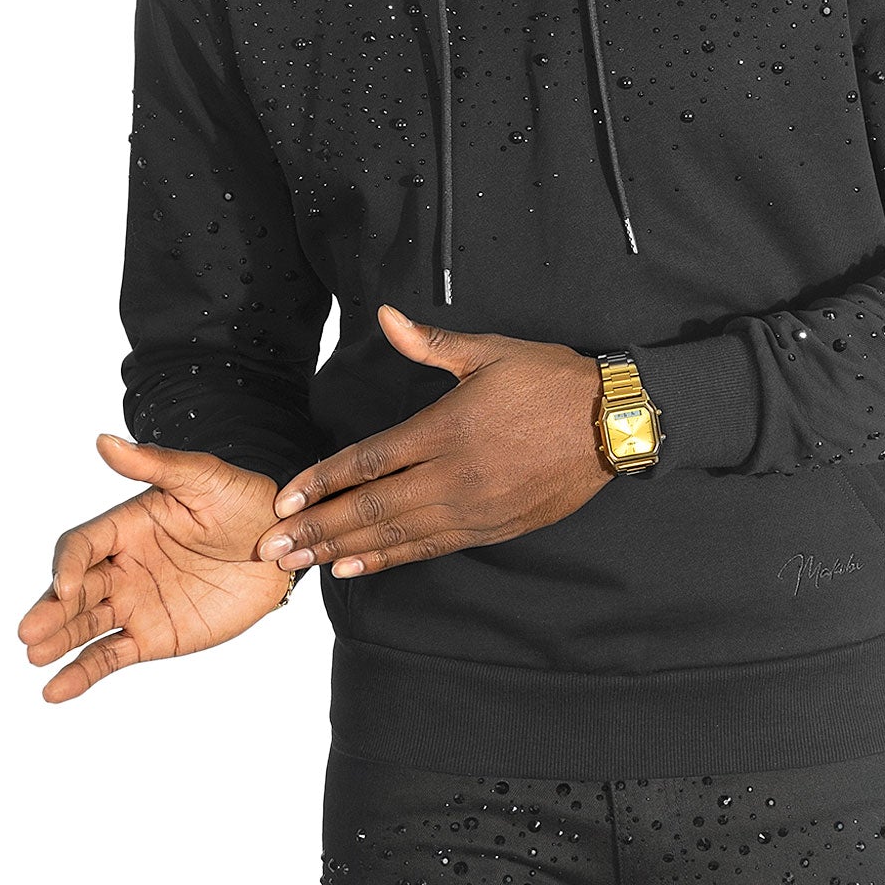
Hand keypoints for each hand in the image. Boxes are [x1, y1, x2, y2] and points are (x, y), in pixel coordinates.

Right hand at [17, 439, 294, 702]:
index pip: (81, 546)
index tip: (66, 586)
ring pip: (86, 625)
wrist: (283, 546)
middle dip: (51, 611)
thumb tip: (104, 440)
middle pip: (74, 590)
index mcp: (125, 527)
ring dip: (59, 642)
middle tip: (28, 634)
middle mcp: (121, 566)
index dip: (68, 565)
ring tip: (35, 657)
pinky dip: (82, 673)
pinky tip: (56, 690)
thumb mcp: (203, 477)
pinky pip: (110, 656)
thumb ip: (156, 464)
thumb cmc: (243, 501)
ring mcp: (134, 603)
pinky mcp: (152, 637)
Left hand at [253, 303, 615, 578]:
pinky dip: (389, 559)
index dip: (321, 482)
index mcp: (446, 428)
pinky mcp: (492, 528)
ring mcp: (473, 507)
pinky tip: (355, 567)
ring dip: (342, 551)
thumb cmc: (549, 382)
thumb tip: (386, 317)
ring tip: (300, 566)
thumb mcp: (489, 353)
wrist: (612, 423)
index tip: (284, 498)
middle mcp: (454, 474)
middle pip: (370, 508)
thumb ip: (430, 344)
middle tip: (272, 549)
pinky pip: (430, 547)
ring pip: (395, 535)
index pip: (367, 461)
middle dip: (316, 530)